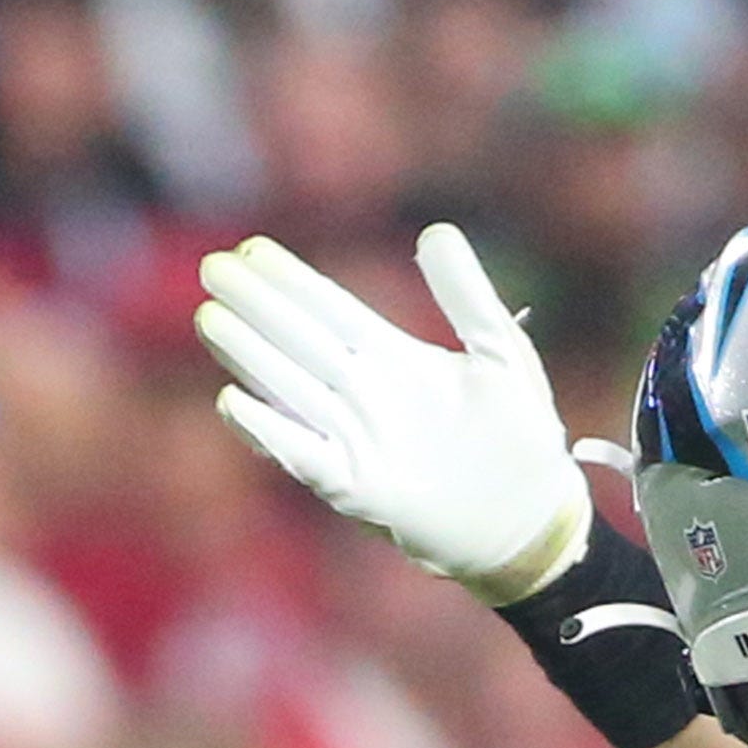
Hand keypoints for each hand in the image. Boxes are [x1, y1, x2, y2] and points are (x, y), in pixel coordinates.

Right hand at [197, 227, 590, 603]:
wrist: (534, 517)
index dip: (291, 280)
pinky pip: (303, 455)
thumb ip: (467, 296)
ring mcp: (354, 439)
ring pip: (289, 389)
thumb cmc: (519, 435)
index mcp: (392, 358)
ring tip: (214, 318)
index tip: (252, 248)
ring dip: (251, 356)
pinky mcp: (355, 487)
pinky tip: (235, 401)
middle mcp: (362, 394)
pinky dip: (270, 431)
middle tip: (214, 268)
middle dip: (256, 306)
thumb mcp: (501, 354)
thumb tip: (436, 231)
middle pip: (298, 341)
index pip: (330, 309)